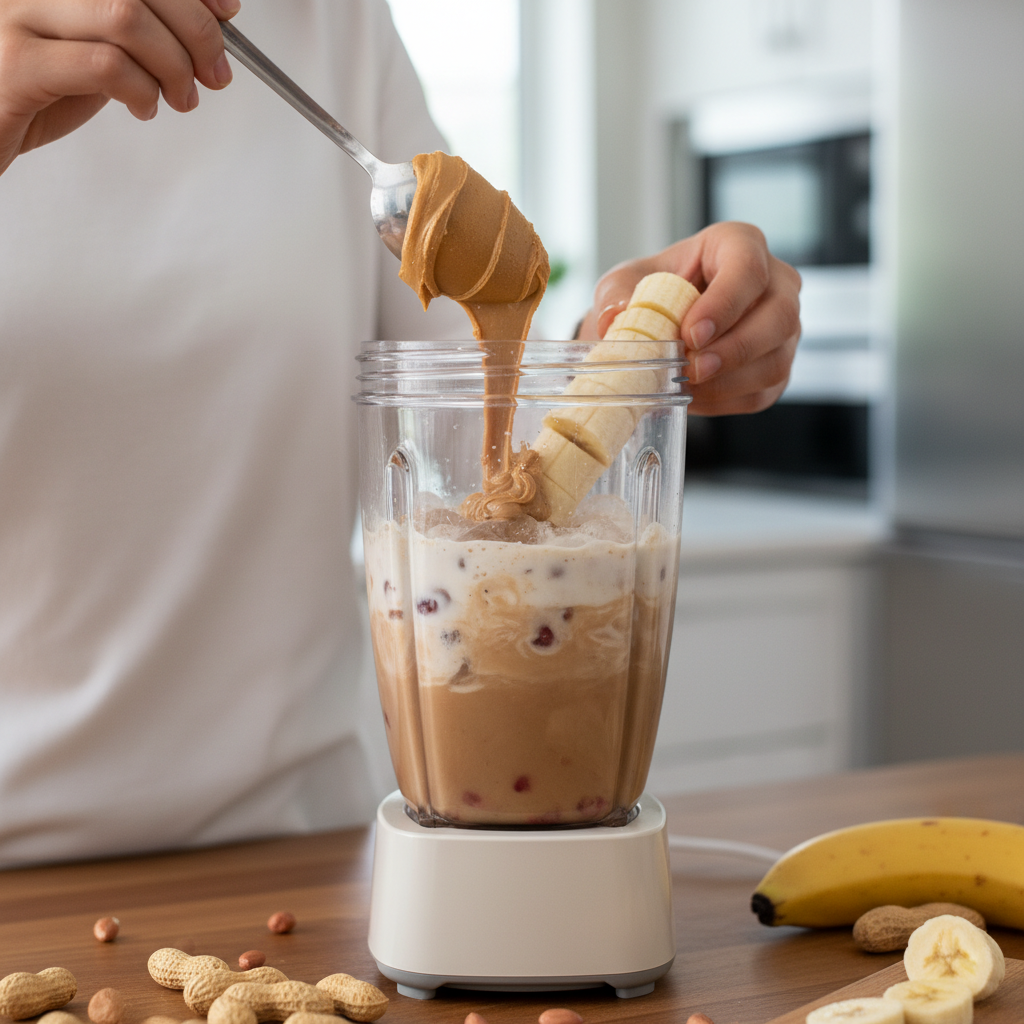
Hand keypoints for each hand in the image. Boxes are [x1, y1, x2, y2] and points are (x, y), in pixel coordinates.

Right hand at [0, 0, 239, 175]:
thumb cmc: (41, 83)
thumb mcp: (97, 41)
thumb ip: (141, 24)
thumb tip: (212, 15)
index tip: (225, 12)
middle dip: (196, 32)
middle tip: (213, 74)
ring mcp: (18, 12)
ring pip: (126, 17)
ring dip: (173, 65)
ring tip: (179, 97)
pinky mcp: (17, 62)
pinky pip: (105, 65)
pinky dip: (142, 90)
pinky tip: (142, 106)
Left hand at [578, 222, 801, 415]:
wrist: (653, 326)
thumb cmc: (648, 293)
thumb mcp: (623, 283)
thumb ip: (617, 294)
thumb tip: (616, 317)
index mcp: (738, 245)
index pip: (748, 268)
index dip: (724, 303)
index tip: (691, 334)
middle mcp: (774, 283)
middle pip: (779, 316)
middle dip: (735, 349)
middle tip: (693, 369)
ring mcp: (781, 328)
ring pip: (776, 360)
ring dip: (729, 382)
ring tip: (687, 386)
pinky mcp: (774, 366)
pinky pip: (762, 392)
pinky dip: (725, 401)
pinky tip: (695, 398)